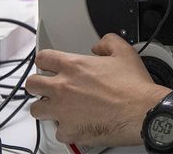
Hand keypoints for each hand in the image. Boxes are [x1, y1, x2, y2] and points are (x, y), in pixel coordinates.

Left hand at [27, 33, 167, 146]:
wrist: (140, 112)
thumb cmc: (133, 87)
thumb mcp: (124, 52)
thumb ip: (108, 42)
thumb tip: (99, 46)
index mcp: (74, 66)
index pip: (43, 58)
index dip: (45, 61)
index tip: (48, 65)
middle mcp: (62, 88)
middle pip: (31, 84)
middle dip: (38, 84)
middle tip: (49, 87)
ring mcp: (62, 111)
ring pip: (36, 110)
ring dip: (46, 107)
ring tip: (59, 107)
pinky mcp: (68, 131)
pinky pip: (58, 131)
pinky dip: (66, 128)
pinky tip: (77, 123)